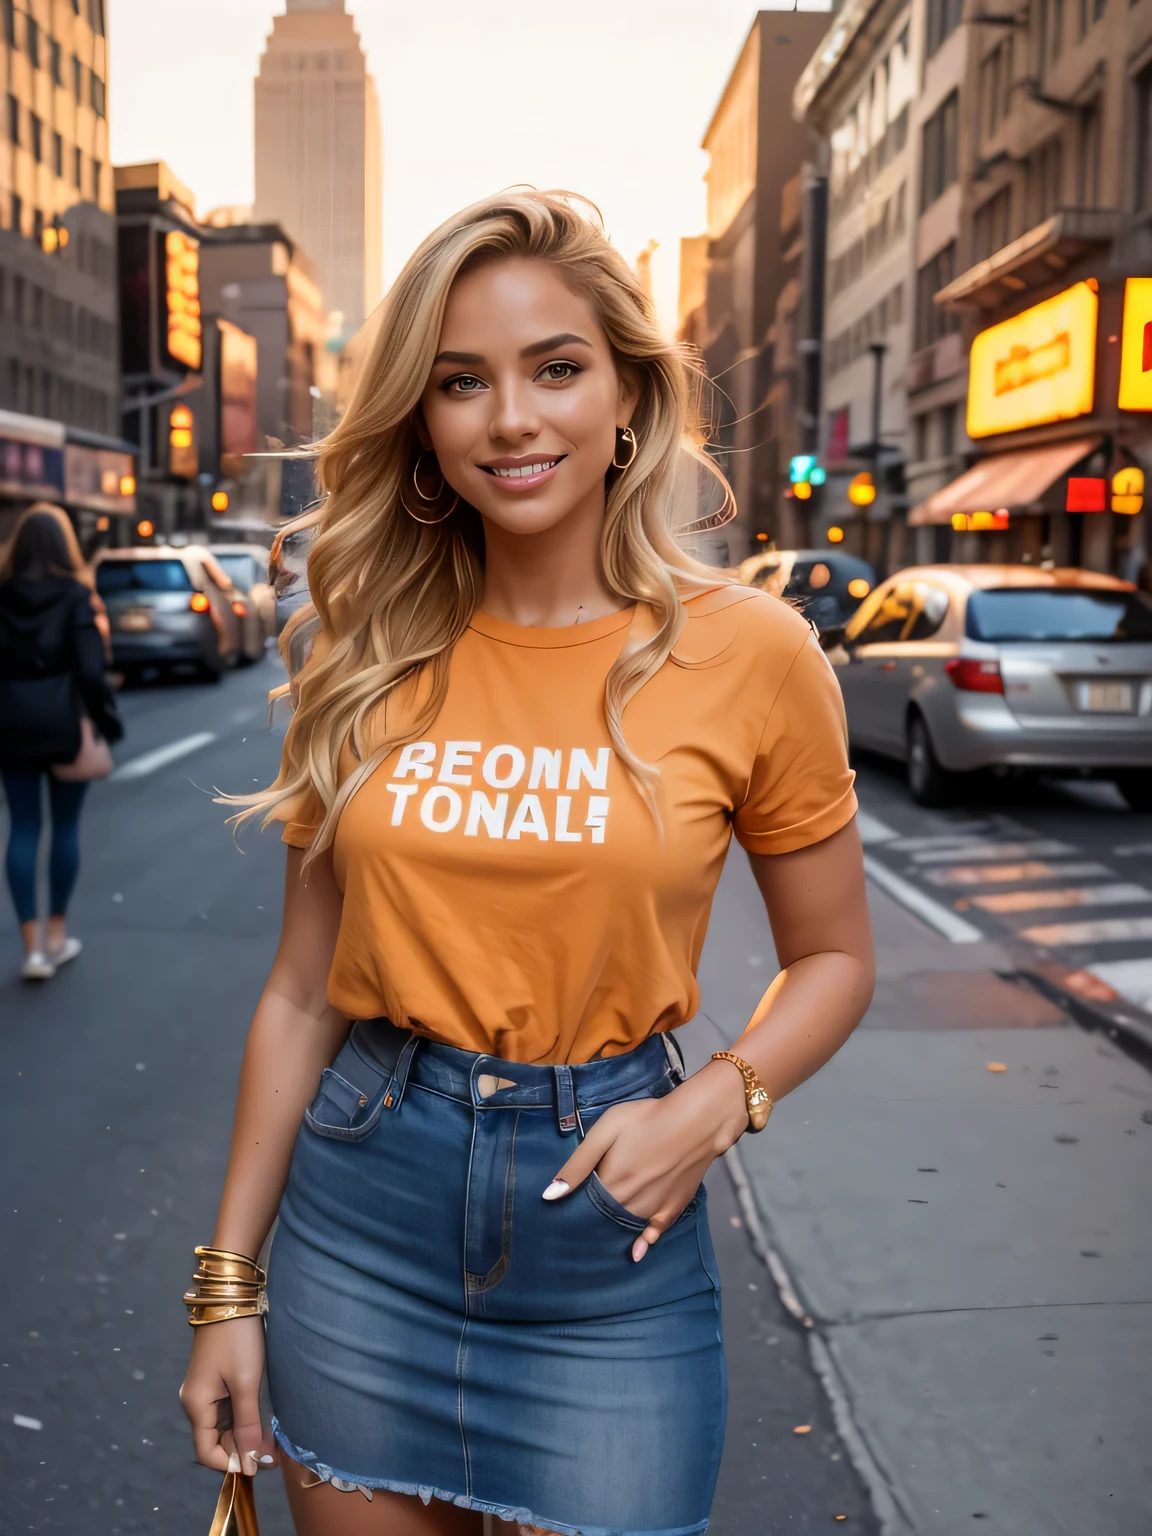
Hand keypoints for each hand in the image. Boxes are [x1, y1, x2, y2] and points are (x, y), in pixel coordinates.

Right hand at [179, 1315, 276, 1476]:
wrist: (231, 1298)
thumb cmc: (238, 1341)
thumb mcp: (247, 1384)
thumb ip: (248, 1425)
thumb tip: (251, 1465)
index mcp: (196, 1407)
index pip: (207, 1453)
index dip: (232, 1463)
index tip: (260, 1464)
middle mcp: (195, 1402)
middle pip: (216, 1440)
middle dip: (243, 1448)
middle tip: (273, 1449)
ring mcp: (204, 1391)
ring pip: (224, 1425)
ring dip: (246, 1432)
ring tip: (272, 1434)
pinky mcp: (215, 1380)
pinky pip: (227, 1409)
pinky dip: (244, 1416)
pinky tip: (264, 1415)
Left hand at [543, 1060, 748, 1261]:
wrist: (698, 1120)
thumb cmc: (648, 1118)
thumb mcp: (606, 1130)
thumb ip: (579, 1163)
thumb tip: (550, 1196)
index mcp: (611, 1185)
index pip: (584, 1207)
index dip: (573, 1209)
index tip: (562, 1214)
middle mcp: (631, 1203)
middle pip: (605, 1218)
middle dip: (592, 1221)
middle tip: (579, 1226)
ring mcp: (654, 1207)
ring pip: (627, 1226)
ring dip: (614, 1230)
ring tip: (600, 1237)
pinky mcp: (675, 1205)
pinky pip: (656, 1231)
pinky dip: (645, 1242)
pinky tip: (637, 1253)